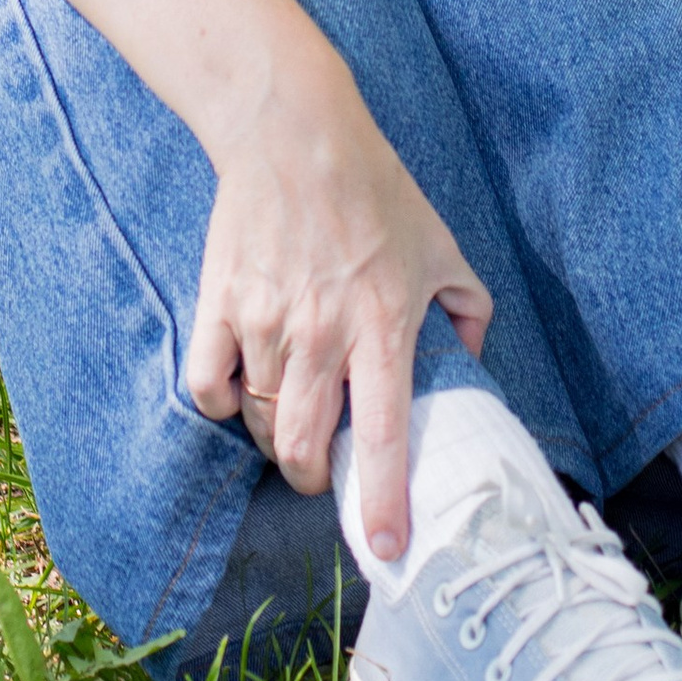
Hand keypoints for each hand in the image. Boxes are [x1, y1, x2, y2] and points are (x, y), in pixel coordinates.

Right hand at [186, 90, 491, 562]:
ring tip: (287, 417)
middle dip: (313, 479)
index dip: (386, 502)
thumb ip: (468, 309)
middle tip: (322, 470)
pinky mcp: (220, 304)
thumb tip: (472, 360)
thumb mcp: (442, 245)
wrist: (295, 132)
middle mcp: (322, 335)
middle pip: (303, 448)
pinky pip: (209, 387)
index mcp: (383, 327)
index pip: (384, 436)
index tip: (389, 548)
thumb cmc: (375, 188)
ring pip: (257, 423)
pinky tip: (241, 389)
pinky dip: (222, 404)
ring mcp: (265, 322)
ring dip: (273, 437)